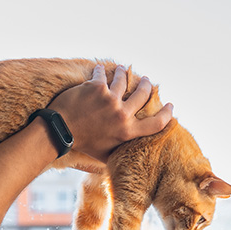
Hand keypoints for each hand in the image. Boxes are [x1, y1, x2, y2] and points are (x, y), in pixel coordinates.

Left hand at [49, 64, 173, 162]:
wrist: (59, 132)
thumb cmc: (82, 145)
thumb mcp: (104, 155)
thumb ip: (119, 154)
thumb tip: (128, 160)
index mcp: (127, 132)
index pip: (156, 123)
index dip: (167, 114)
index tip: (170, 105)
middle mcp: (122, 115)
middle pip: (143, 94)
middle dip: (147, 85)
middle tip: (146, 80)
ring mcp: (110, 99)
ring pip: (124, 80)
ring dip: (124, 73)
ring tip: (123, 70)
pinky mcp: (97, 87)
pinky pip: (103, 74)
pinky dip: (101, 71)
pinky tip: (100, 69)